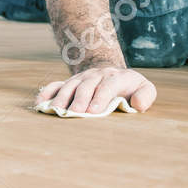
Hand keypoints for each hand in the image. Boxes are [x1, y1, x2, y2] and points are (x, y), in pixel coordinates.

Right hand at [37, 67, 156, 114]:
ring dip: (62, 98)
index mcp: (116, 77)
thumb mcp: (144, 88)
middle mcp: (97, 75)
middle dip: (80, 99)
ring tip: (56, 111)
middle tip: (75, 113)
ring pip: (70, 85)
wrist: (112, 74)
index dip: (101, 97)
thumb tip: (137, 105)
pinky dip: (47, 94)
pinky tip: (41, 104)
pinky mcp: (70, 83)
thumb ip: (146, 95)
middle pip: (86, 85)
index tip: (94, 112)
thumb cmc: (130, 88)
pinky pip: (55, 86)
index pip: (108, 85)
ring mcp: (81, 78)